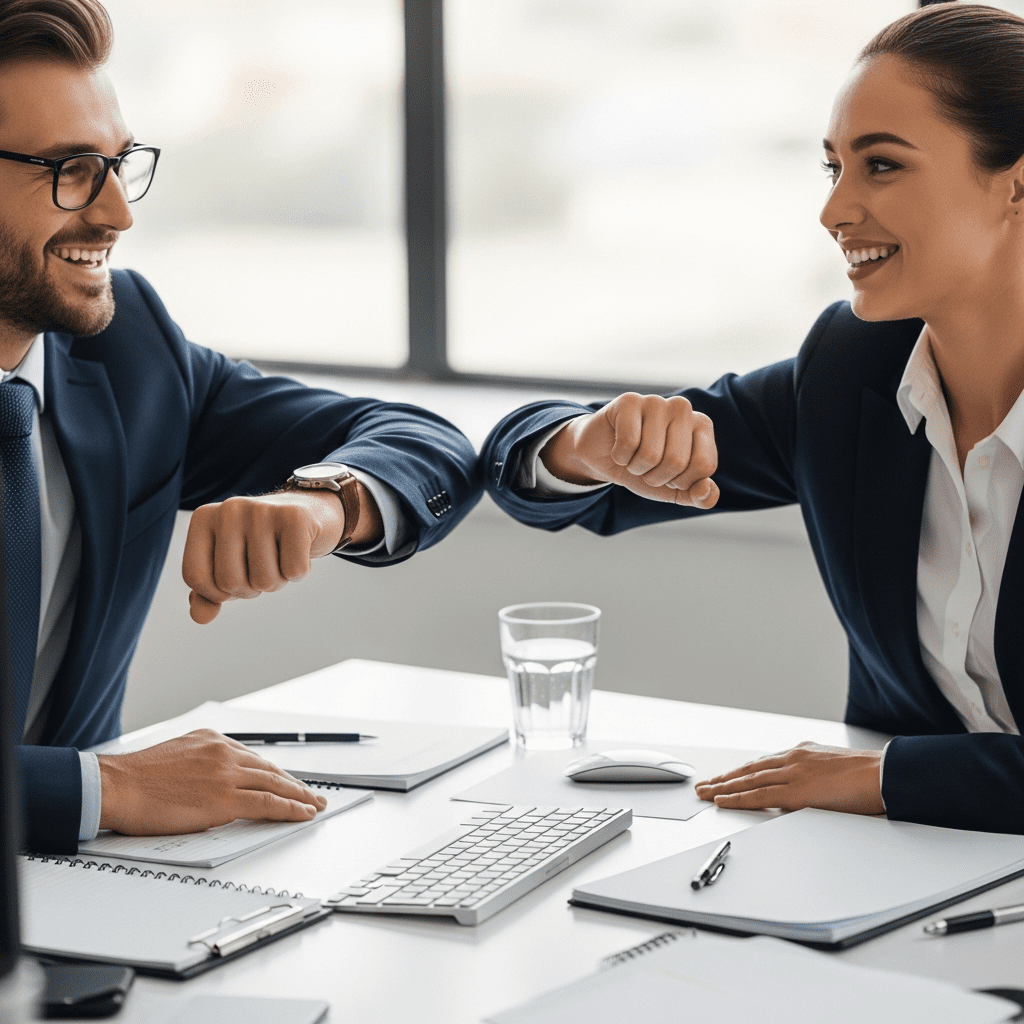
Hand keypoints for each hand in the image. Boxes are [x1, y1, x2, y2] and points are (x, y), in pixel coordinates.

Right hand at [97, 729, 327, 834]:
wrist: (116, 786)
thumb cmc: (135, 779)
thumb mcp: (176, 756)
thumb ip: (202, 764)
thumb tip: (217, 783)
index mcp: (212, 740)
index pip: (253, 758)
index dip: (274, 773)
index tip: (287, 781)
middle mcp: (224, 752)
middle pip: (270, 769)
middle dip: (294, 783)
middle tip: (312, 793)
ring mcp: (226, 774)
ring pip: (275, 784)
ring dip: (299, 796)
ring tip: (314, 805)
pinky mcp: (224, 798)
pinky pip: (268, 803)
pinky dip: (290, 808)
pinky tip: (302, 813)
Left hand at [182, 487, 379, 623]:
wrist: (308, 513)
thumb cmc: (262, 544)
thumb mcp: (230, 566)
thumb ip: (209, 592)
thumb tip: (200, 616)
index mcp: (204, 518)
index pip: (196, 577)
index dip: (218, 593)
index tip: (237, 575)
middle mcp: (229, 509)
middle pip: (230, 582)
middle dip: (251, 589)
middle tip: (262, 567)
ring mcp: (262, 510)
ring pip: (264, 581)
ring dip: (277, 581)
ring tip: (281, 557)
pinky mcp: (295, 517)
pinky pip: (294, 571)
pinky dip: (299, 572)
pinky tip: (299, 551)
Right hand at [539, 393, 718, 506]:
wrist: (606, 458)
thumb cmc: (645, 469)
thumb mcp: (675, 490)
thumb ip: (700, 497)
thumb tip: (706, 490)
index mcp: (702, 425)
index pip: (703, 465)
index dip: (681, 482)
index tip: (670, 474)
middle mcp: (683, 408)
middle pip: (677, 462)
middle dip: (656, 477)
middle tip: (647, 467)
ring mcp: (656, 401)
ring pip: (651, 455)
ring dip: (636, 468)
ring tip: (632, 457)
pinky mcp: (629, 401)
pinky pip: (628, 443)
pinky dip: (620, 457)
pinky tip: (618, 447)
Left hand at [693, 742, 884, 815]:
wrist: (885, 775)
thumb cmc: (869, 776)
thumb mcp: (836, 771)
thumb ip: (816, 778)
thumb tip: (807, 791)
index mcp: (803, 754)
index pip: (763, 764)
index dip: (742, 772)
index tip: (726, 777)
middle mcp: (793, 759)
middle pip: (749, 770)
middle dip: (725, 778)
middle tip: (704, 785)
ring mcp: (792, 773)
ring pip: (748, 781)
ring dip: (723, 787)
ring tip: (704, 793)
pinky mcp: (795, 791)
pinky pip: (758, 795)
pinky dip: (737, 798)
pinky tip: (722, 800)